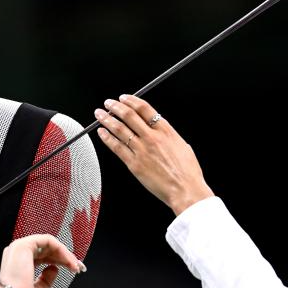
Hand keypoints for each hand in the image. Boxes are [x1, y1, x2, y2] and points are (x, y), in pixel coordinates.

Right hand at [0, 234, 83, 287]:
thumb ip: (46, 279)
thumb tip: (54, 269)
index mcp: (17, 262)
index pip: (41, 256)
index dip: (58, 260)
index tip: (71, 268)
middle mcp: (17, 252)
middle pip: (46, 248)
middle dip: (63, 257)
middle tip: (76, 266)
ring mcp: (19, 247)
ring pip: (48, 243)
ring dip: (64, 253)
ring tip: (74, 265)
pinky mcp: (24, 245)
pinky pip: (48, 241)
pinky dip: (60, 249)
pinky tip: (67, 260)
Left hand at [94, 95, 213, 215]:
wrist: (185, 189)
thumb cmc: (188, 172)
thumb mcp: (183, 146)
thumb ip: (170, 137)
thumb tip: (164, 133)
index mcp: (166, 131)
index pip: (144, 109)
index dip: (131, 100)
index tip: (124, 98)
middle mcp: (152, 138)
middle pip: (129, 116)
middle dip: (116, 106)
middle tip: (108, 103)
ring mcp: (141, 150)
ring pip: (120, 129)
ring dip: (107, 119)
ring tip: (100, 114)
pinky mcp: (134, 164)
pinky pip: (117, 148)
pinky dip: (107, 138)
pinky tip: (102, 133)